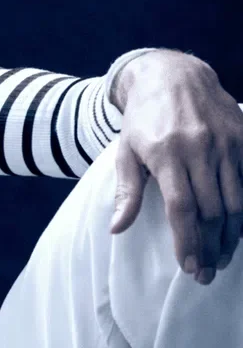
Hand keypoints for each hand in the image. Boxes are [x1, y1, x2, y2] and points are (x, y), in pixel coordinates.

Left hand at [109, 52, 242, 284]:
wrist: (172, 75)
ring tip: (223, 258)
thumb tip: (116, 228)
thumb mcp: (126, 151)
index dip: (187, 241)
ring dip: (232, 235)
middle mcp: (198, 148)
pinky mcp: (242, 137)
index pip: (181, 208)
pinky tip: (239, 230)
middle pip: (211, 210)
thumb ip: (126, 191)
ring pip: (235, 201)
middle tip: (207, 272)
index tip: (189, 268)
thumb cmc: (143, 118)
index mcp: (166, 153)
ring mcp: (225, 143)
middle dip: (210, 246)